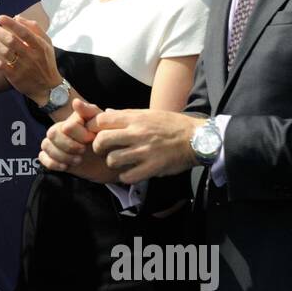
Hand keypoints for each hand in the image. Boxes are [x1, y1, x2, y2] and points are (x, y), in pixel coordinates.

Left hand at [0, 15, 59, 98]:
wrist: (47, 87)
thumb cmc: (45, 62)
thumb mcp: (46, 43)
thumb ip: (34, 28)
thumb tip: (17, 17)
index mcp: (40, 46)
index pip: (24, 32)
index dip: (11, 24)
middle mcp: (31, 56)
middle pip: (11, 40)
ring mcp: (22, 67)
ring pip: (3, 51)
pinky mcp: (14, 77)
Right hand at [39, 99, 116, 180]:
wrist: (113, 162)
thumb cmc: (110, 142)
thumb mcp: (104, 125)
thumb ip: (90, 112)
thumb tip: (75, 102)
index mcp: (74, 120)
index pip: (66, 126)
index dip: (78, 135)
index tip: (92, 139)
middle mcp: (63, 130)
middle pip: (52, 133)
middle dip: (68, 145)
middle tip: (82, 152)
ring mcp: (58, 144)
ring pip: (46, 145)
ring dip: (61, 155)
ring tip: (77, 161)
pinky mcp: (56, 158)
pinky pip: (42, 157)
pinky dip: (52, 163)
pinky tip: (65, 167)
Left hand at [91, 109, 206, 184]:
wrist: (197, 138)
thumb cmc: (173, 125)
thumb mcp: (150, 113)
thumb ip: (127, 115)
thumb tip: (107, 113)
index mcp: (136, 119)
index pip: (102, 120)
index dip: (94, 128)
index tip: (96, 133)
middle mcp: (137, 133)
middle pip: (102, 140)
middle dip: (98, 147)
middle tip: (103, 150)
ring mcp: (144, 151)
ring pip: (112, 159)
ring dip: (112, 163)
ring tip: (119, 162)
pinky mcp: (152, 167)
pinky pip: (128, 176)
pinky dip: (125, 177)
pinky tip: (130, 173)